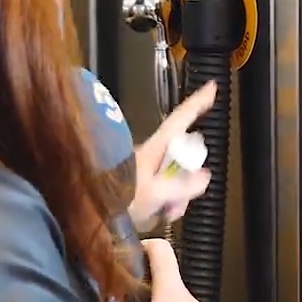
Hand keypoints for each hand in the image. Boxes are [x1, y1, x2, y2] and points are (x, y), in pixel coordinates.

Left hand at [128, 82, 215, 230]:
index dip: (197, 103)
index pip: (180, 119)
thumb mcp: (156, 194)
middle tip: (177, 203)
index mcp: (155, 148)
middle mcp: (151, 153)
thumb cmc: (118, 197)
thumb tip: (204, 177)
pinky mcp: (138, 182)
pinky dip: (164, 203)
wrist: (90, 209)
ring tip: (164, 213)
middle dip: (187, 182)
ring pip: (174, 177)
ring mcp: (145, 167)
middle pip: (183, 158)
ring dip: (175, 198)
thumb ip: (183, 186)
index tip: (211, 87)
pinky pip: (162, 190)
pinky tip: (157, 215)